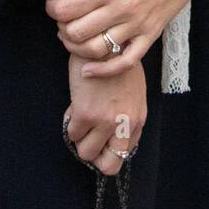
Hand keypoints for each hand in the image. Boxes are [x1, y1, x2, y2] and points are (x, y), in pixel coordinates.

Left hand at [46, 0, 208, 77]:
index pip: (67, 9)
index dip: (53, 9)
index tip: (54, 4)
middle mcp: (121, 9)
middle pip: (77, 32)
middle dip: (62, 27)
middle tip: (62, 19)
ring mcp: (137, 26)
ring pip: (96, 50)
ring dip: (76, 48)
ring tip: (71, 37)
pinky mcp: (150, 35)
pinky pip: (125, 62)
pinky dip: (105, 71)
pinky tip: (89, 70)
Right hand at [64, 52, 146, 176]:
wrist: (105, 42)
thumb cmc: (117, 60)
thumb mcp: (132, 89)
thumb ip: (124, 111)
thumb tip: (108, 126)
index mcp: (138, 118)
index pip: (124, 153)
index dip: (108, 146)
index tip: (101, 133)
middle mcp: (125, 124)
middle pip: (109, 165)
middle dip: (95, 153)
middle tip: (88, 135)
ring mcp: (106, 121)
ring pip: (86, 153)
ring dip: (80, 139)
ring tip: (80, 120)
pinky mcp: (86, 114)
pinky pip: (72, 134)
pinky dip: (70, 124)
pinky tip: (74, 107)